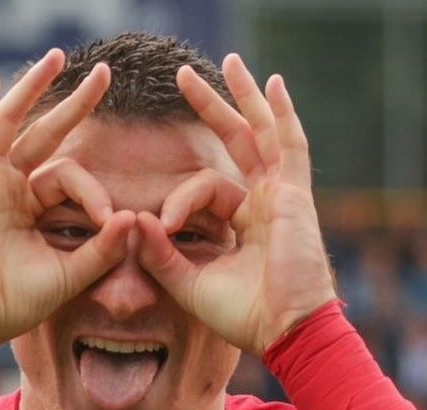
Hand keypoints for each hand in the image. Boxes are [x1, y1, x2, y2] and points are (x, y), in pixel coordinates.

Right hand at [0, 50, 134, 348]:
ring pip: (12, 124)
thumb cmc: (15, 303)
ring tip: (57, 57)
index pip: (69, 179)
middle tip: (105, 73)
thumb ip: (101, 249)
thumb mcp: (69, 275)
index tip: (109, 220)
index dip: (94, 195)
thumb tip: (133, 218)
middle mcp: (10, 187)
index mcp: (32, 207)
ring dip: (33, 89)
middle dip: (75, 104)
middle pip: (45, 134)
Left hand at [136, 54, 335, 355]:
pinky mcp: (292, 195)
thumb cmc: (243, 316)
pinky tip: (271, 83)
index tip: (160, 225)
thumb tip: (134, 220)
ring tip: (227, 60)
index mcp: (242, 223)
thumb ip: (161, 255)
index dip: (176, 201)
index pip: (205, 188)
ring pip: (261, 133)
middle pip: (236, 142)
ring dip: (242, 97)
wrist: (283, 330)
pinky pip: (289, 145)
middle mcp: (263, 201)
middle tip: (182, 75)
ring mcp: (281, 194)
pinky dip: (282, 114)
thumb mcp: (190, 284)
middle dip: (210, 107)